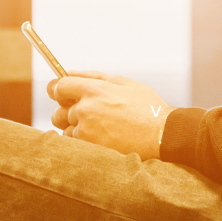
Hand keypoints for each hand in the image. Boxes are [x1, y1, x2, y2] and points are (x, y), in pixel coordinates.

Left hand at [47, 71, 170, 158]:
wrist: (162, 136)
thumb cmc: (147, 108)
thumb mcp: (125, 83)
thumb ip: (94, 76)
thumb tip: (68, 72)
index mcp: (94, 90)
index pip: (59, 87)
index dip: (59, 91)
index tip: (63, 95)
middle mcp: (86, 110)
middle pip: (58, 111)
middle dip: (68, 114)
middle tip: (90, 116)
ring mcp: (86, 131)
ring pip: (66, 130)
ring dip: (76, 130)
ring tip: (101, 130)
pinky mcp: (89, 148)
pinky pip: (75, 145)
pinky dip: (84, 143)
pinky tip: (103, 140)